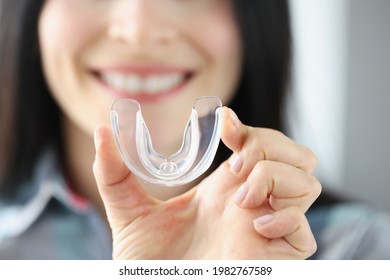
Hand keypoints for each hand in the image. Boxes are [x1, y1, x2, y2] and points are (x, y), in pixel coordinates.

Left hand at [93, 107, 320, 258]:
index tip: (224, 123)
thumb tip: (102, 130)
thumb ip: (115, 173)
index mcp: (224, 189)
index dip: (249, 126)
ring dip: (275, 178)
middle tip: (237, 163)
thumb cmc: (149, 264)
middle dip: (270, 145)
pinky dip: (286, 219)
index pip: (258, 144)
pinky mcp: (276, 257)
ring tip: (239, 198)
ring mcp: (267, 228)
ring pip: (308, 183)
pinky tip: (254, 225)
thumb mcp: (129, 213)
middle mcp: (251, 203)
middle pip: (295, 156)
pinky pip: (305, 231)